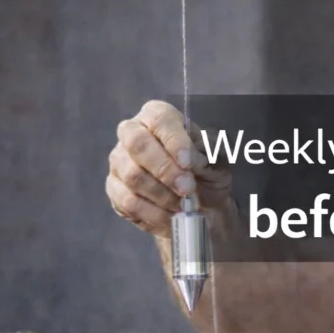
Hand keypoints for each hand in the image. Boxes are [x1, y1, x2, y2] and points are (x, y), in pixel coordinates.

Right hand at [106, 100, 231, 236]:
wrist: (201, 204)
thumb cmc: (208, 172)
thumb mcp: (219, 159)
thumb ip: (210, 152)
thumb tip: (191, 158)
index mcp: (158, 116)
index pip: (160, 119)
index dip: (174, 140)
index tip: (189, 163)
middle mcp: (132, 133)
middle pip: (137, 144)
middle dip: (165, 169)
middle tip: (187, 188)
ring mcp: (119, 161)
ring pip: (132, 175)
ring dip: (163, 194)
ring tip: (183, 204)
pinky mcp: (114, 189)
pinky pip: (128, 201)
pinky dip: (153, 212)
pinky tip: (170, 215)